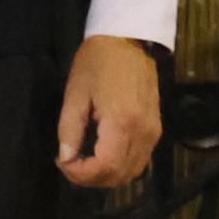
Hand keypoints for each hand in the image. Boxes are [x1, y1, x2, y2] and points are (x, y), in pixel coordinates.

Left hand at [59, 35, 163, 189]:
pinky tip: (101, 155)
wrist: (128, 40)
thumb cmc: (97, 63)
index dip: (80, 174)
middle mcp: (143, 133)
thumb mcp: (75, 94)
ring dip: (106, 176)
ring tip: (83, 161)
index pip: (104, 168)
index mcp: (122, 123)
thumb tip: (66, 158)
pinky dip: (120, 166)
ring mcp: (154, 133)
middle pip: (119, 176)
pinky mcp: (156, 130)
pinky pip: (140, 161)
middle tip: (69, 163)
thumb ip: (69, 130)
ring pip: (132, 173)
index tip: (62, 162)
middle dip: (90, 178)